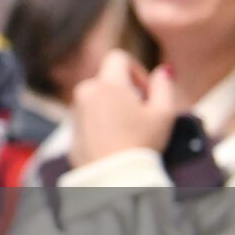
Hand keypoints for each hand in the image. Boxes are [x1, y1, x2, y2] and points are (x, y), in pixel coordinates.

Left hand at [68, 50, 176, 166]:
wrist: (114, 177)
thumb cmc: (141, 144)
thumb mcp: (163, 114)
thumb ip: (164, 86)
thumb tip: (163, 71)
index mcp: (107, 83)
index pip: (117, 57)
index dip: (136, 69)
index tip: (147, 90)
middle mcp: (85, 92)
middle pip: (108, 79)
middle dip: (126, 90)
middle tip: (142, 113)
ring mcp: (75, 110)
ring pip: (97, 97)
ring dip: (113, 105)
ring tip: (129, 129)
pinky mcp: (71, 128)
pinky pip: (88, 115)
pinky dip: (101, 120)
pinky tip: (115, 140)